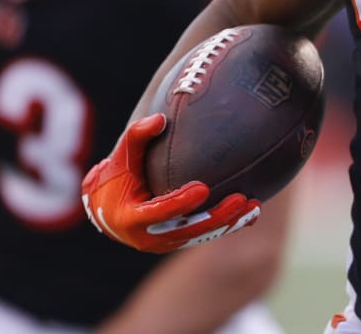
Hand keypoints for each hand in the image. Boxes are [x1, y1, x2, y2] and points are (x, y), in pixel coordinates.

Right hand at [81, 114, 260, 253]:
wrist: (108, 209)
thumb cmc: (116, 176)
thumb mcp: (121, 156)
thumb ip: (137, 136)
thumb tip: (160, 118)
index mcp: (132, 218)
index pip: (160, 212)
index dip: (181, 202)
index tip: (203, 187)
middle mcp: (150, 237)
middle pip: (189, 230)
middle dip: (217, 216)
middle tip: (240, 199)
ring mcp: (166, 243)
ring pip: (202, 235)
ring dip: (229, 223)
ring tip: (253, 206)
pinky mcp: (178, 242)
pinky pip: (205, 235)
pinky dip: (227, 226)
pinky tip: (251, 215)